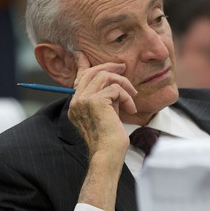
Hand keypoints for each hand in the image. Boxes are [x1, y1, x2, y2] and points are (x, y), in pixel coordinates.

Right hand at [68, 52, 137, 210]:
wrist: (108, 155)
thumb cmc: (111, 140)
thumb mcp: (107, 114)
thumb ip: (106, 99)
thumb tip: (112, 85)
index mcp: (76, 105)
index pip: (79, 78)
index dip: (83, 65)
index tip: (83, 55)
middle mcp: (76, 101)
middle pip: (91, 72)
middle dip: (109, 67)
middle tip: (124, 68)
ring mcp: (84, 101)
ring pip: (104, 76)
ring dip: (123, 83)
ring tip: (132, 96)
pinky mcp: (96, 102)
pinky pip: (115, 89)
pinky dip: (127, 96)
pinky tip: (131, 108)